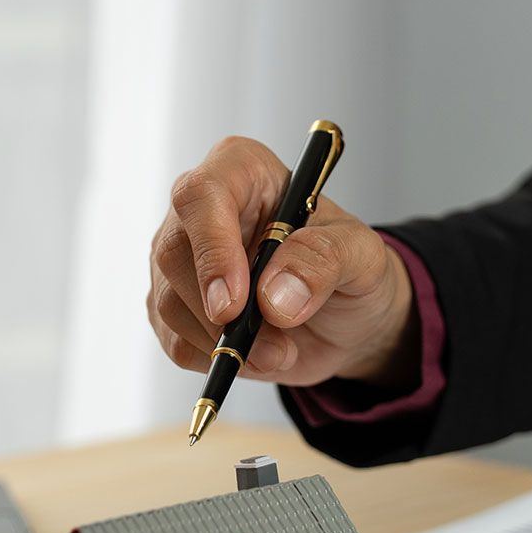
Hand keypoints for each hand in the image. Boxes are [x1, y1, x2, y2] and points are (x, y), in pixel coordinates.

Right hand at [149, 135, 419, 387]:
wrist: (344, 317)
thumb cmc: (349, 268)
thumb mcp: (361, 256)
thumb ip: (324, 261)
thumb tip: (273, 296)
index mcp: (243, 171)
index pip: (203, 195)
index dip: (213, 248)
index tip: (236, 303)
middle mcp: (200, 211)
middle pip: (173, 254)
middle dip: (219, 312)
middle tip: (274, 346)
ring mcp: (180, 260)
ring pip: (170, 304)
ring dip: (227, 344)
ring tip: (282, 350)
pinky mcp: (175, 308)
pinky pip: (177, 342)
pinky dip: (219, 361)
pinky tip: (257, 355)